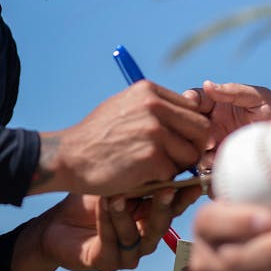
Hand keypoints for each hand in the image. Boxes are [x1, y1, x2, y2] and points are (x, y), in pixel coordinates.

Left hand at [13, 186, 199, 270]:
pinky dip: (107, 222)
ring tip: (118, 195)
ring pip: (135, 236)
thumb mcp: (118, 183)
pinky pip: (110, 242)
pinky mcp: (104, 262)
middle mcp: (143, 239)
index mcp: (150, 219)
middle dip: (163, 207)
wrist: (55, 224)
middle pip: (160, 225)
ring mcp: (126, 254)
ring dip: (127, 214)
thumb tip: (169, 148)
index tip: (192, 180)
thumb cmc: (88, 200)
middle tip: (165, 189)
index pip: (174, 208)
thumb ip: (142, 174)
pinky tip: (102, 204)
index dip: (184, 195)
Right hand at [32, 81, 209, 195]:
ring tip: (152, 169)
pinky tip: (140, 177)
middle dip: (192, 148)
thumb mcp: (125, 106)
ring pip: (190, 154)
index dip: (190, 129)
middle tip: (175, 161)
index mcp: (149, 90)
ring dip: (177, 167)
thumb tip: (194, 105)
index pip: (193, 108)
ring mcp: (154, 132)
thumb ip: (156, 106)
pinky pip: (173, 173)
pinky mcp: (151, 158)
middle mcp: (154, 106)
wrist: (69, 157)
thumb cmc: (97, 135)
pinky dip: (161, 180)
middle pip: (201, 129)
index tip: (179, 143)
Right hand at [183, 82, 270, 169]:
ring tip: (211, 149)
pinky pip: (205, 166)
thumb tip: (207, 84)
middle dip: (189, 127)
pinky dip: (205, 166)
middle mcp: (212, 123)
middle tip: (203, 132)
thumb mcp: (258, 97)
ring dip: (196, 148)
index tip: (191, 105)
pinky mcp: (221, 163)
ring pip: (193, 146)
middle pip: (189, 124)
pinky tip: (215, 165)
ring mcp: (215, 144)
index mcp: (218, 103)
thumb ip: (234, 91)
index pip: (195, 99)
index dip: (188, 101)